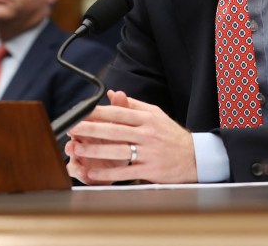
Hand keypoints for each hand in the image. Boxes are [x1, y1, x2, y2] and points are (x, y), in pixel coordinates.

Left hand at [66, 89, 197, 184]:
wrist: (195, 157)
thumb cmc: (170, 134)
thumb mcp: (155, 114)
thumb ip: (133, 105)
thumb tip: (113, 94)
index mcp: (147, 118)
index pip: (118, 113)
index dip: (98, 113)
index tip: (81, 112)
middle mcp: (147, 133)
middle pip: (114, 130)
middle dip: (91, 129)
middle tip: (72, 129)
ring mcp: (148, 152)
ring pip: (118, 150)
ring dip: (95, 151)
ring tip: (77, 149)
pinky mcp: (150, 169)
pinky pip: (125, 171)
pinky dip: (108, 173)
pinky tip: (94, 172)